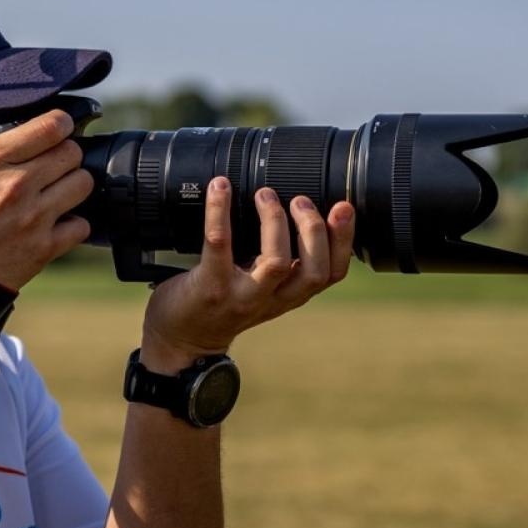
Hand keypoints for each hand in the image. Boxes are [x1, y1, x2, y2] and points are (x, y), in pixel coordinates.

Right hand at [0, 109, 93, 289]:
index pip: (50, 126)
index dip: (59, 122)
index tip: (56, 128)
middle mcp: (17, 185)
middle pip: (72, 152)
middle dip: (65, 153)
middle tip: (52, 162)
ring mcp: (35, 218)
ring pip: (83, 184)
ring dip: (73, 184)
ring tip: (57, 190)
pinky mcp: (45, 247)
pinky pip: (82, 225)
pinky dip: (73, 224)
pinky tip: (56, 223)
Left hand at [141, 181, 354, 364]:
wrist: (182, 340)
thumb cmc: (221, 305)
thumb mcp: (260, 289)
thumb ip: (280, 263)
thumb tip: (296, 209)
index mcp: (288, 295)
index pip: (332, 274)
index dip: (344, 241)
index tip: (343, 208)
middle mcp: (271, 299)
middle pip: (314, 271)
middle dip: (314, 230)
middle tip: (300, 200)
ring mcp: (242, 296)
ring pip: (276, 263)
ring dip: (275, 222)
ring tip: (265, 194)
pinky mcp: (210, 287)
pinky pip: (219, 243)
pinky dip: (220, 211)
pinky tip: (220, 188)